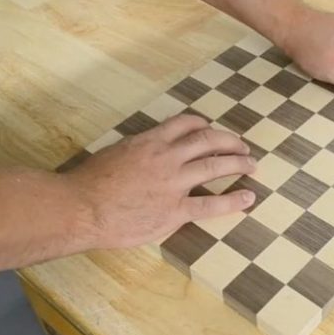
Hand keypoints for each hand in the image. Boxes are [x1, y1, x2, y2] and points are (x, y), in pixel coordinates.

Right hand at [65, 115, 255, 248]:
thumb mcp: (115, 152)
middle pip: (208, 141)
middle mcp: (167, 157)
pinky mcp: (174, 211)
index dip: (204, 125)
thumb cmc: (90, 182)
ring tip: (251, 165)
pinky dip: (233, 200)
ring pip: (215, 166)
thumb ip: (138, 150)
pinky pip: (211, 205)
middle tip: (243, 147)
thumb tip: (148, 150)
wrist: (82, 208)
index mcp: (150, 141)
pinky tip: (247, 198)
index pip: (185, 124)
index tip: (212, 129)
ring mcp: (173, 183)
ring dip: (237, 163)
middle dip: (230, 142)